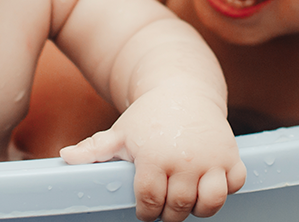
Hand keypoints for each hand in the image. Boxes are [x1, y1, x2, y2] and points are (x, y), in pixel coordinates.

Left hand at [59, 89, 244, 221]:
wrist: (183, 89)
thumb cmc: (148, 117)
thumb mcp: (120, 132)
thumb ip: (93, 149)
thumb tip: (64, 157)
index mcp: (153, 156)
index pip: (149, 201)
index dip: (145, 211)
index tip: (145, 209)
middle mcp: (184, 159)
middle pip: (177, 208)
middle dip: (168, 213)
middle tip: (164, 206)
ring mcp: (211, 158)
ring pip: (210, 203)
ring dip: (198, 208)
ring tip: (186, 200)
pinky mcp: (231, 155)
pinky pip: (234, 185)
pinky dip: (225, 189)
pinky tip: (207, 182)